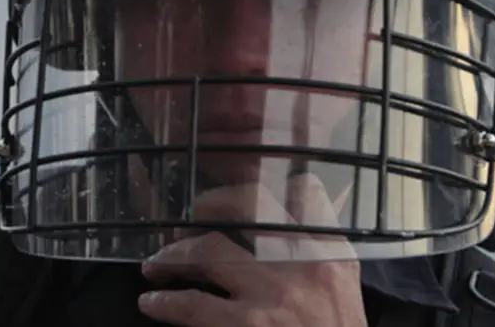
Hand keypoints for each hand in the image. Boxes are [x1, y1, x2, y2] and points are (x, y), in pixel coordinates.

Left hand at [137, 174, 367, 326]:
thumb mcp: (342, 285)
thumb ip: (318, 249)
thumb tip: (285, 221)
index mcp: (330, 250)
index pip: (306, 191)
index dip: (269, 182)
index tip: (238, 188)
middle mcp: (303, 261)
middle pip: (248, 206)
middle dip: (210, 204)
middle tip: (188, 219)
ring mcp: (273, 292)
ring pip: (208, 250)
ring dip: (175, 254)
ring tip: (157, 264)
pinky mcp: (247, 325)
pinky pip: (193, 304)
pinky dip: (166, 302)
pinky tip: (152, 303)